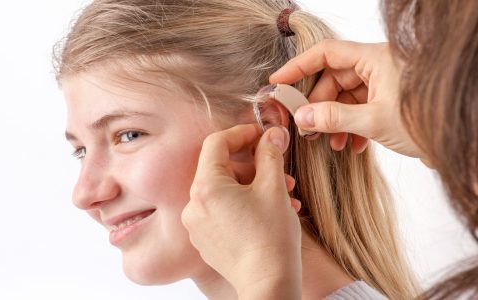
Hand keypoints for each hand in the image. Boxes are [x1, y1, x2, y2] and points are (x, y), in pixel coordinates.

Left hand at [182, 124, 301, 298]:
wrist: (268, 284)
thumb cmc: (271, 237)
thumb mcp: (274, 187)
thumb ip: (270, 154)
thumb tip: (272, 134)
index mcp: (206, 187)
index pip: (216, 144)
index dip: (241, 133)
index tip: (262, 134)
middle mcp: (194, 205)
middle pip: (222, 169)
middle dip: (255, 167)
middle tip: (281, 173)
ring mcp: (198, 225)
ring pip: (226, 191)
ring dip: (254, 188)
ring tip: (284, 197)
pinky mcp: (206, 240)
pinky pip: (223, 211)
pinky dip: (244, 206)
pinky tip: (269, 212)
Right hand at [270, 40, 422, 158]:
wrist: (460, 143)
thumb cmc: (426, 122)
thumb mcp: (373, 120)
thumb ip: (333, 118)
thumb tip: (302, 118)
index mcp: (375, 58)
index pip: (327, 53)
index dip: (299, 66)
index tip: (279, 82)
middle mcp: (378, 67)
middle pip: (333, 79)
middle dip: (319, 105)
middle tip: (306, 128)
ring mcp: (383, 85)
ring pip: (346, 97)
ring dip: (335, 121)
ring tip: (333, 143)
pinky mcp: (387, 102)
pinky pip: (359, 109)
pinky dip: (352, 126)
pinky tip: (353, 145)